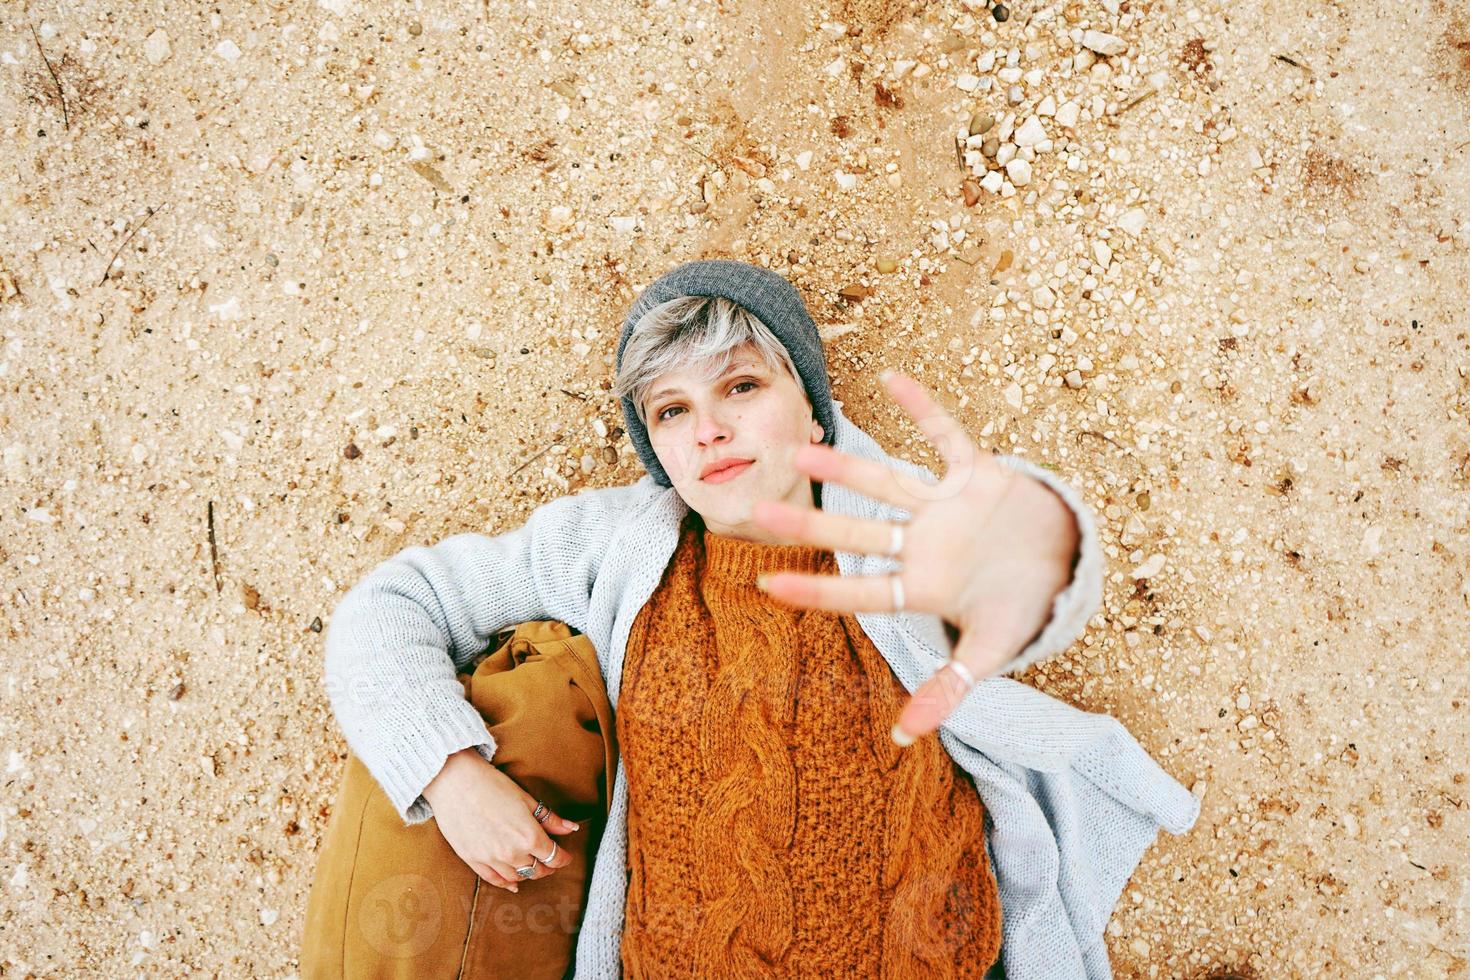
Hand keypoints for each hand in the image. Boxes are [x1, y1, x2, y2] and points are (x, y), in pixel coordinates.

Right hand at [422, 748, 580, 891]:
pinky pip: (493, 879)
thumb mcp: (526, 800)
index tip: (565, 856)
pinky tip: (512, 883)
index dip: (563, 858)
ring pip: (517, 877)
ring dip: (527, 873)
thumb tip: (571, 828)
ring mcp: (490, 859)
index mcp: (529, 837)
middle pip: (537, 870)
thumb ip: (549, 819)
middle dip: (547, 866)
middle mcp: (511, 853)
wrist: (456, 782)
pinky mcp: (472, 860)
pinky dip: (506, 883)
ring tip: (531, 866)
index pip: (553, 857)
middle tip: (549, 859)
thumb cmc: (492, 786)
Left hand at [751, 369, 1080, 744]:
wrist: (1071, 563)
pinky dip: (924, 409)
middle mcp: (922, 542)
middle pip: (858, 532)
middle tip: (755, 509)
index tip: (763, 585)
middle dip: (811, 523)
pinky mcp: (977, 473)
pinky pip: (947, 435)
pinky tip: (891, 379)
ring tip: (801, 451)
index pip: (859, 591)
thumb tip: (904, 742)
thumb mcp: (990, 653)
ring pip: (888, 483)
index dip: (816, 589)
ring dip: (847, 469)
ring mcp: (945, 506)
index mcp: (921, 586)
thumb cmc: (1022, 608)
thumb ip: (946, 692)